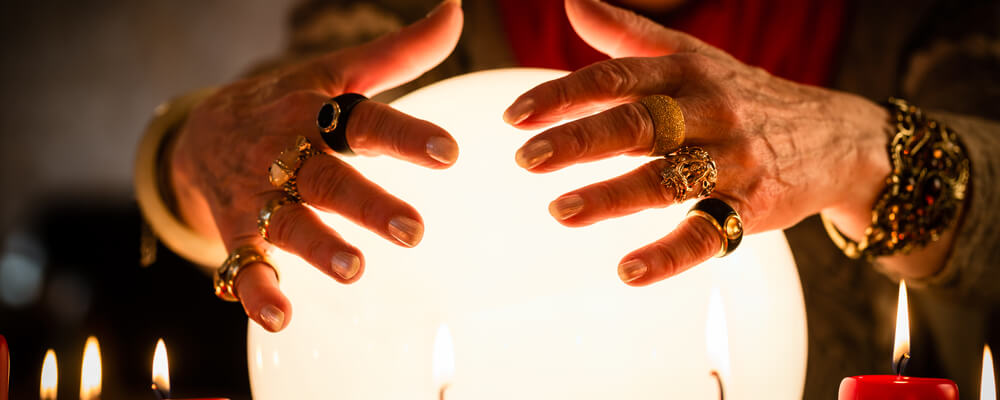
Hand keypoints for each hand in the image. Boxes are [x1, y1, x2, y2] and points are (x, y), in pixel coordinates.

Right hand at [169, 0, 462, 330]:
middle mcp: (285, 155)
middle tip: (414, 231)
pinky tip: (281, 316)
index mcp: (314, 113)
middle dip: (368, 204)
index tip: (449, 153)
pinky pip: (244, 265)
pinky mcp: (238, 234)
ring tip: (354, 270)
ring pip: (289, 224)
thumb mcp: (337, 73)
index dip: (406, 136)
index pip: (364, 122)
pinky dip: (256, 292)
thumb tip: (455, 12)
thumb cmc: (287, 102)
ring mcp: (259, 197)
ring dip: (318, 248)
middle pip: (329, 179)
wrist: (200, 133)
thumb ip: (400, 53)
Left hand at [505, 0, 894, 285]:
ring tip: (561, 211)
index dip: (564, 94)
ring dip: (612, 196)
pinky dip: (669, 254)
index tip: (516, 115)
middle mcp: (708, 112)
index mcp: (686, 73)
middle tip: (525, 157)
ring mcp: (731, 161)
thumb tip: (572, 2)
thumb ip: (628, 35)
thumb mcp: (693, 57)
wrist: (835, 137)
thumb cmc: (743, 95)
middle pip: (637, 123)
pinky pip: (708, 233)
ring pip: (667, 178)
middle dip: (578, 139)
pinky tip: (628, 271)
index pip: (617, 77)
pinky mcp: (751, 207)